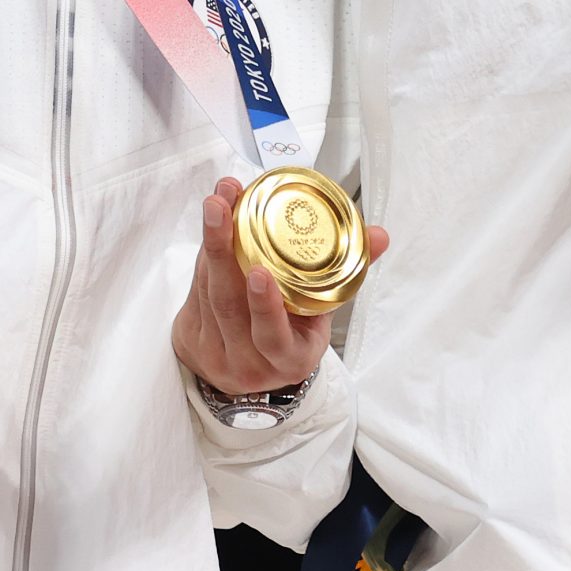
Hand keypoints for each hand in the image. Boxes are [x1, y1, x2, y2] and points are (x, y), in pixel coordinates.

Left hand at [172, 176, 389, 394]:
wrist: (251, 367)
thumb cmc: (294, 330)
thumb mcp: (323, 310)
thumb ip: (349, 271)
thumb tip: (379, 235)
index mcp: (290, 359)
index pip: (273, 338)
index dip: (265, 307)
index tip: (259, 271)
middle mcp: (249, 363)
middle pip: (229, 307)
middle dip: (222, 251)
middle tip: (222, 207)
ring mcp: (216, 354)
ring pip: (209, 294)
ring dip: (210, 244)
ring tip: (217, 203)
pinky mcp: (191, 339)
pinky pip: (196, 292)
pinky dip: (204, 256)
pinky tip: (212, 226)